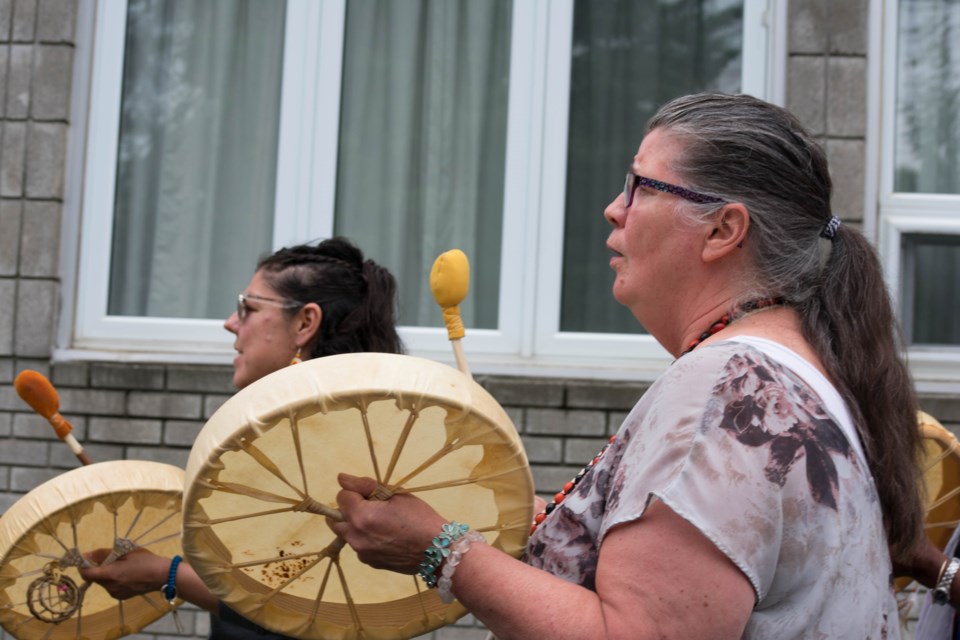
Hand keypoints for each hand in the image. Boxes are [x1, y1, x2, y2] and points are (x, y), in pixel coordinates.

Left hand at [78, 547, 168, 599]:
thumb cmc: (145, 560)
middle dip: (97, 568)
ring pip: (102, 582)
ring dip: (106, 574)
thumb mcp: (126, 551)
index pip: (85, 573)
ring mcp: (115, 593)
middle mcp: (109, 587)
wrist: (162, 576)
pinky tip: (126, 574)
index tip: (85, 558)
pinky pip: (110, 587)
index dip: (82, 565)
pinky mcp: (121, 597)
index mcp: (110, 575)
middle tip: (111, 558)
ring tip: (121, 566)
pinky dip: (113, 580)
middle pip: (94, 578)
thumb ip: (104, 553)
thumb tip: (86, 555)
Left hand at [328, 473, 446, 573]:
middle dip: (348, 509)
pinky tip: (386, 536)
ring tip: (380, 522)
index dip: (356, 491)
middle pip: (335, 518)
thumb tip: (341, 478)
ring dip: (355, 524)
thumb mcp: (395, 495)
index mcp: (361, 516)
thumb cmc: (419, 517)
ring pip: (346, 533)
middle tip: (371, 506)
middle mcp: (355, 536)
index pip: (341, 496)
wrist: (437, 550)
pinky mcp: (369, 562)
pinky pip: (358, 546)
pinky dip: (365, 538)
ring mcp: (361, 552)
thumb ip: (365, 485)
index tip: (373, 494)